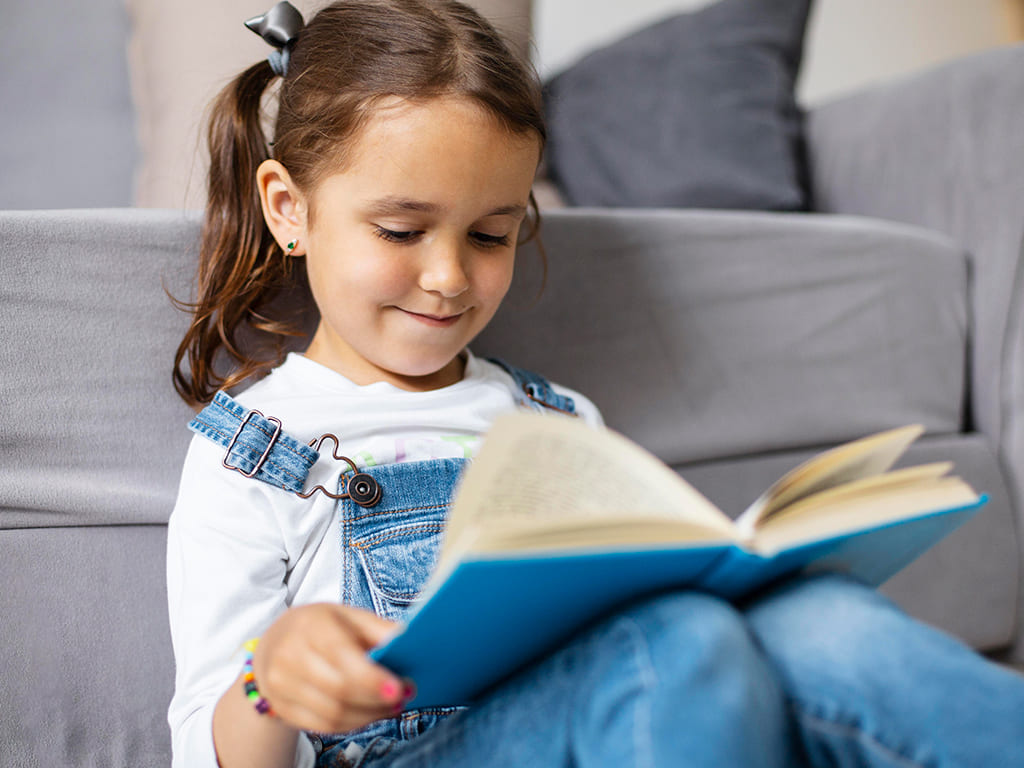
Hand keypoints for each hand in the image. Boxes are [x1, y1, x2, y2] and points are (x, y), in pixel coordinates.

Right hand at [253, 603, 412, 732]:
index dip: (371, 678)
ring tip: (390, 707)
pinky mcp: (281, 708)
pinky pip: (323, 726)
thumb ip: (380, 630)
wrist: (275, 642)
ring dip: (368, 715)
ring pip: (332, 714)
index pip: (341, 656)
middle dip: (376, 700)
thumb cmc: (322, 626)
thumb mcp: (350, 616)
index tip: (399, 689)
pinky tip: (368, 713)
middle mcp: (290, 655)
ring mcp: (281, 684)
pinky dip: (352, 724)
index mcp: (312, 626)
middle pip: (339, 690)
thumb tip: (412, 643)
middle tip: (403, 697)